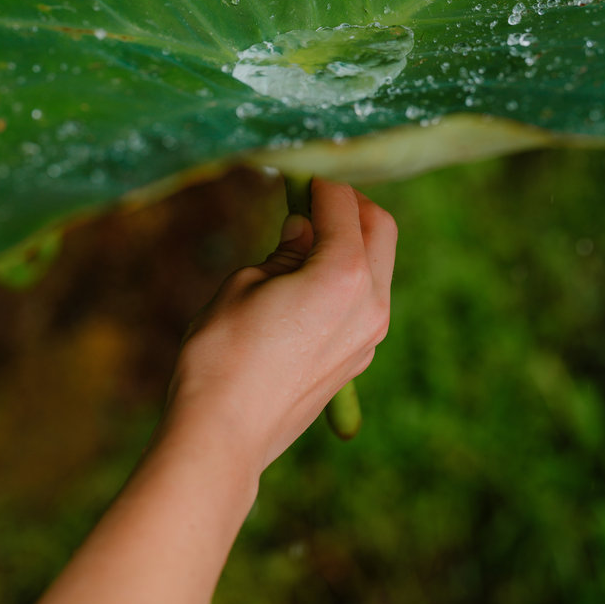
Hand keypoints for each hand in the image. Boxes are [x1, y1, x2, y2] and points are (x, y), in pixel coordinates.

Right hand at [160, 179, 396, 475]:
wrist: (224, 433)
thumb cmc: (223, 352)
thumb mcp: (245, 282)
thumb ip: (284, 249)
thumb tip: (302, 227)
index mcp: (344, 273)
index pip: (342, 203)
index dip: (318, 179)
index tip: (298, 170)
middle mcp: (371, 302)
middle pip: (380, 229)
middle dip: (350, 204)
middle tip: (313, 195)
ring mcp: (370, 335)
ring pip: (378, 267)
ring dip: (352, 241)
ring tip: (306, 236)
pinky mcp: (359, 359)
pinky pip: (367, 300)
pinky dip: (348, 277)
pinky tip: (308, 280)